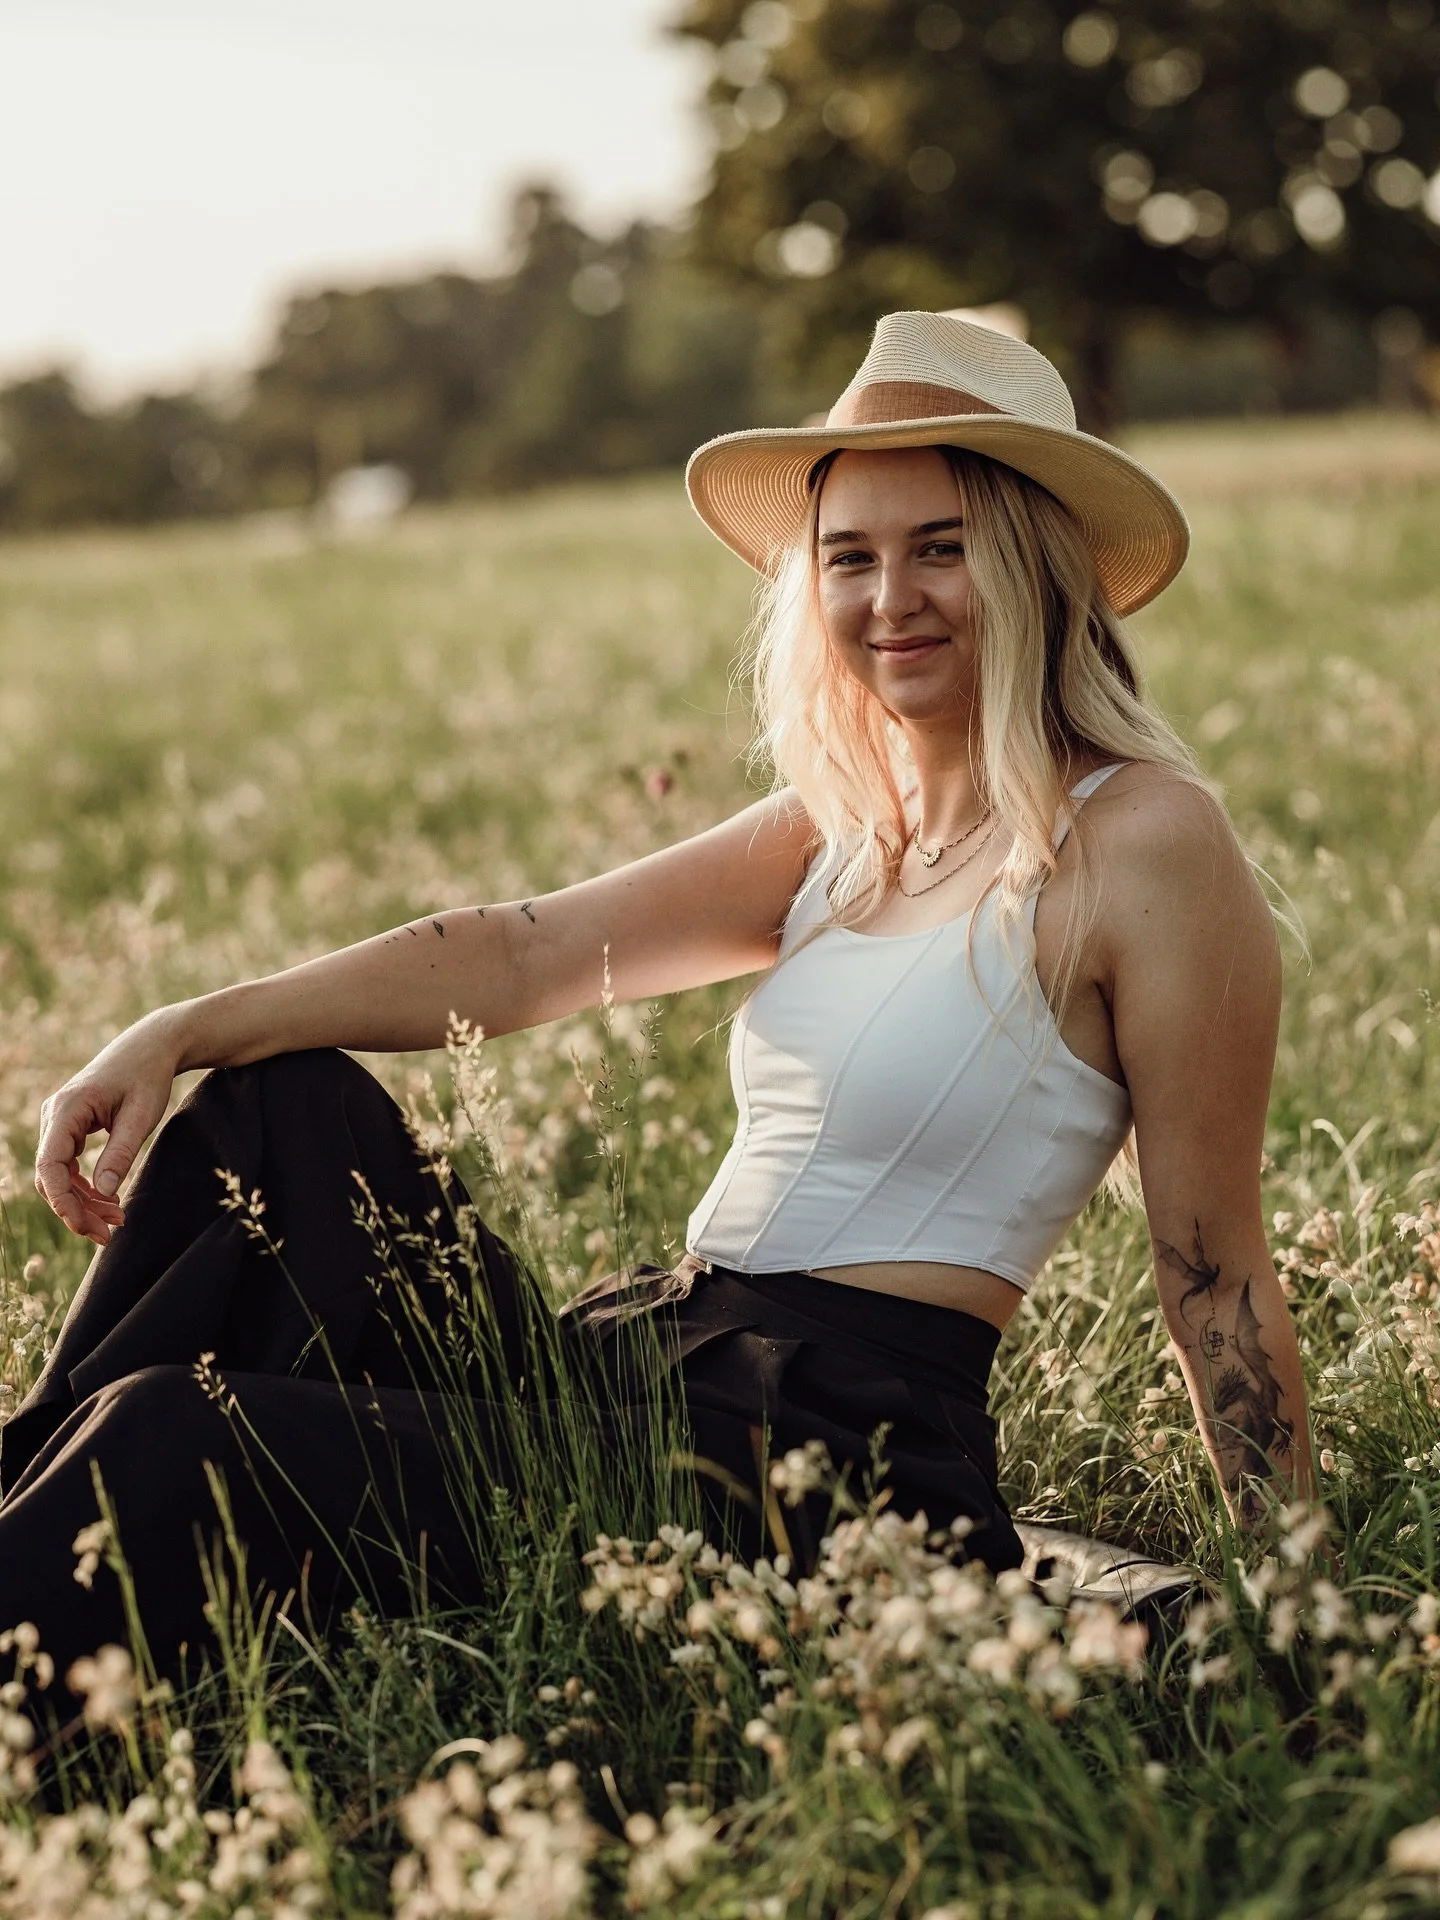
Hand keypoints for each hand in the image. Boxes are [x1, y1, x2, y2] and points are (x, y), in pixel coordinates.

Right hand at [34, 1007, 189, 1245]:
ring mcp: (59, 1122)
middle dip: (75, 1209)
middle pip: (50, 1176)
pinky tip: (109, 1202)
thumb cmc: (148, 1076)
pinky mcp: (70, 1127)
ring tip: (115, 1222)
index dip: (62, 1200)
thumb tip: (105, 1194)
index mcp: (67, 1109)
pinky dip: (86, 1186)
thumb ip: (121, 1153)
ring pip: (58, 1175)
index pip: (49, 1165)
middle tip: (108, 1234)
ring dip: (82, 1201)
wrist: (152, 1047)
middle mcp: (54, 1115)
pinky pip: (68, 1166)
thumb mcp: (142, 1115)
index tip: (85, 1226)